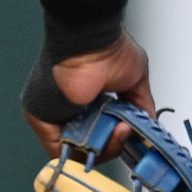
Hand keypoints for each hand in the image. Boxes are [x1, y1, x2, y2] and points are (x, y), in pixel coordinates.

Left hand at [25, 32, 155, 156]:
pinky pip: (60, 149)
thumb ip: (140, 105)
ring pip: (77, 148)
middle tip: (128, 132)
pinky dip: (84, 151)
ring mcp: (56, 114)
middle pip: (91, 141)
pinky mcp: (43, 120)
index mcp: (88, 96)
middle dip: (113, 144)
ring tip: (120, 132)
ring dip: (103, 148)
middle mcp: (70, 107)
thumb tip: (149, 123)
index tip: (134, 132)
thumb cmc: (110, 49)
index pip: (101, 127)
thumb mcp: (135, 80)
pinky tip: (105, 138)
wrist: (92, 41)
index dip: (118, 135)